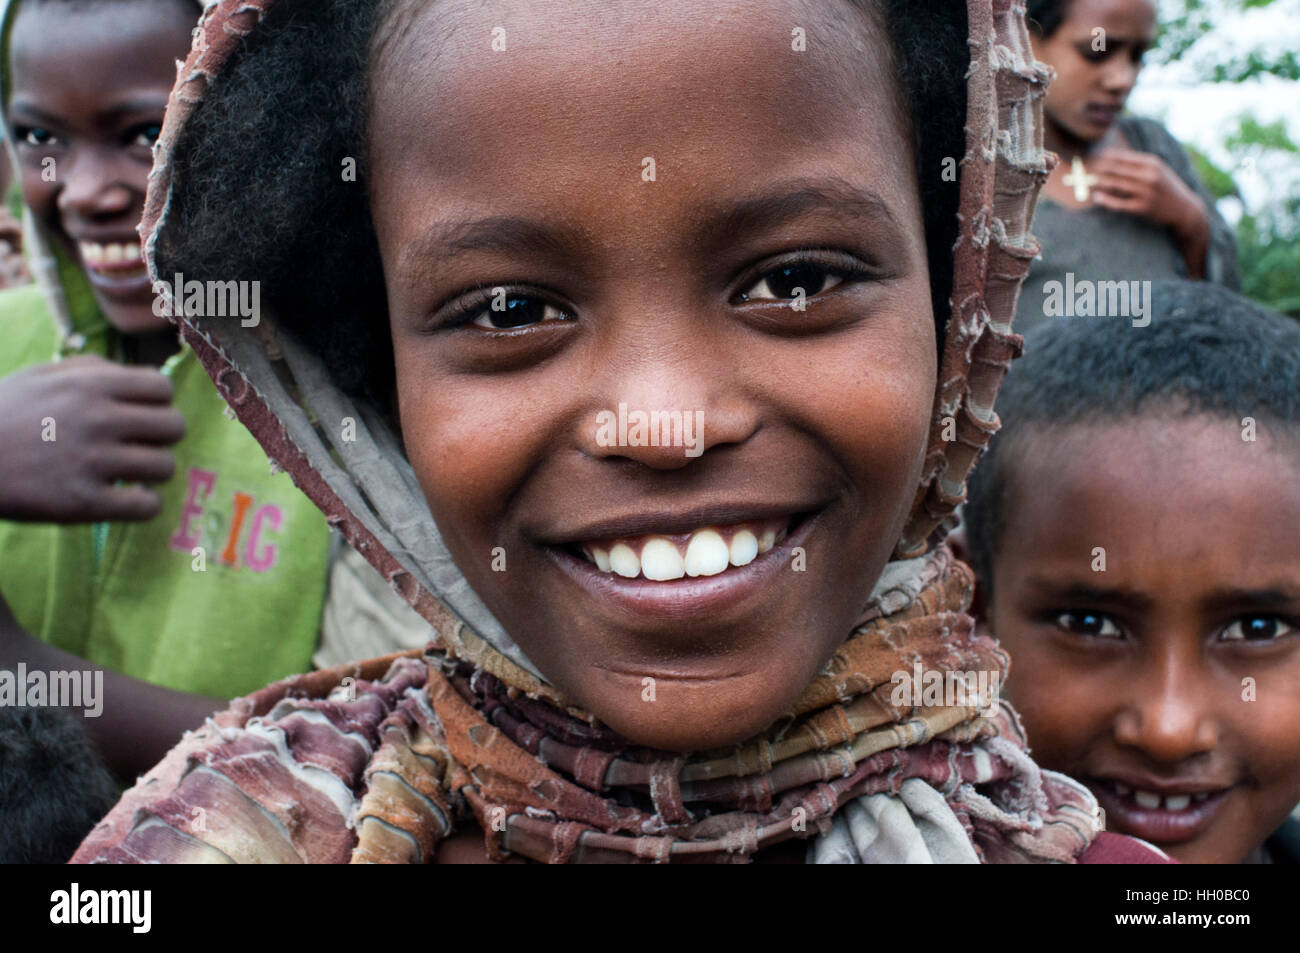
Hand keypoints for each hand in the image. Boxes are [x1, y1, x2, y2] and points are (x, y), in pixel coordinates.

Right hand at [0, 355, 185, 522]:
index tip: (141, 417)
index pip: (162, 388)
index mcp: (90, 385)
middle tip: (138, 446)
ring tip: (128, 474)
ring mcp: (92, 462)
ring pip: (165, 467)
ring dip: (151, 473)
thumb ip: (91, 370)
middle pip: (174, 427)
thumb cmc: (2, 414)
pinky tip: (124, 500)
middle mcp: (97, 419)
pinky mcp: (83, 503)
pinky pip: (147, 506)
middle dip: (160, 437)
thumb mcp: (41, 376)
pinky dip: (143, 505)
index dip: (157, 404)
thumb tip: (135, 376)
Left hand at [1090, 148, 1211, 275]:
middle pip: (1115, 169)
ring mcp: (1146, 192)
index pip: (1121, 157)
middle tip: (1084, 170)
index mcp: (1152, 163)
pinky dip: (1106, 200)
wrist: (1185, 209)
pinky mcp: (1142, 208)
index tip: (1091, 158)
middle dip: (1097, 169)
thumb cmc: (1166, 187)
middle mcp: (1149, 176)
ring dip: (1098, 183)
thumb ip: (1137, 164)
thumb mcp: (1157, 170)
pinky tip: (1097, 197)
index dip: (1103, 157)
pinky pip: (1119, 203)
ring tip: (1086, 183)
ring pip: (1115, 185)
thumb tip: (1110, 159)